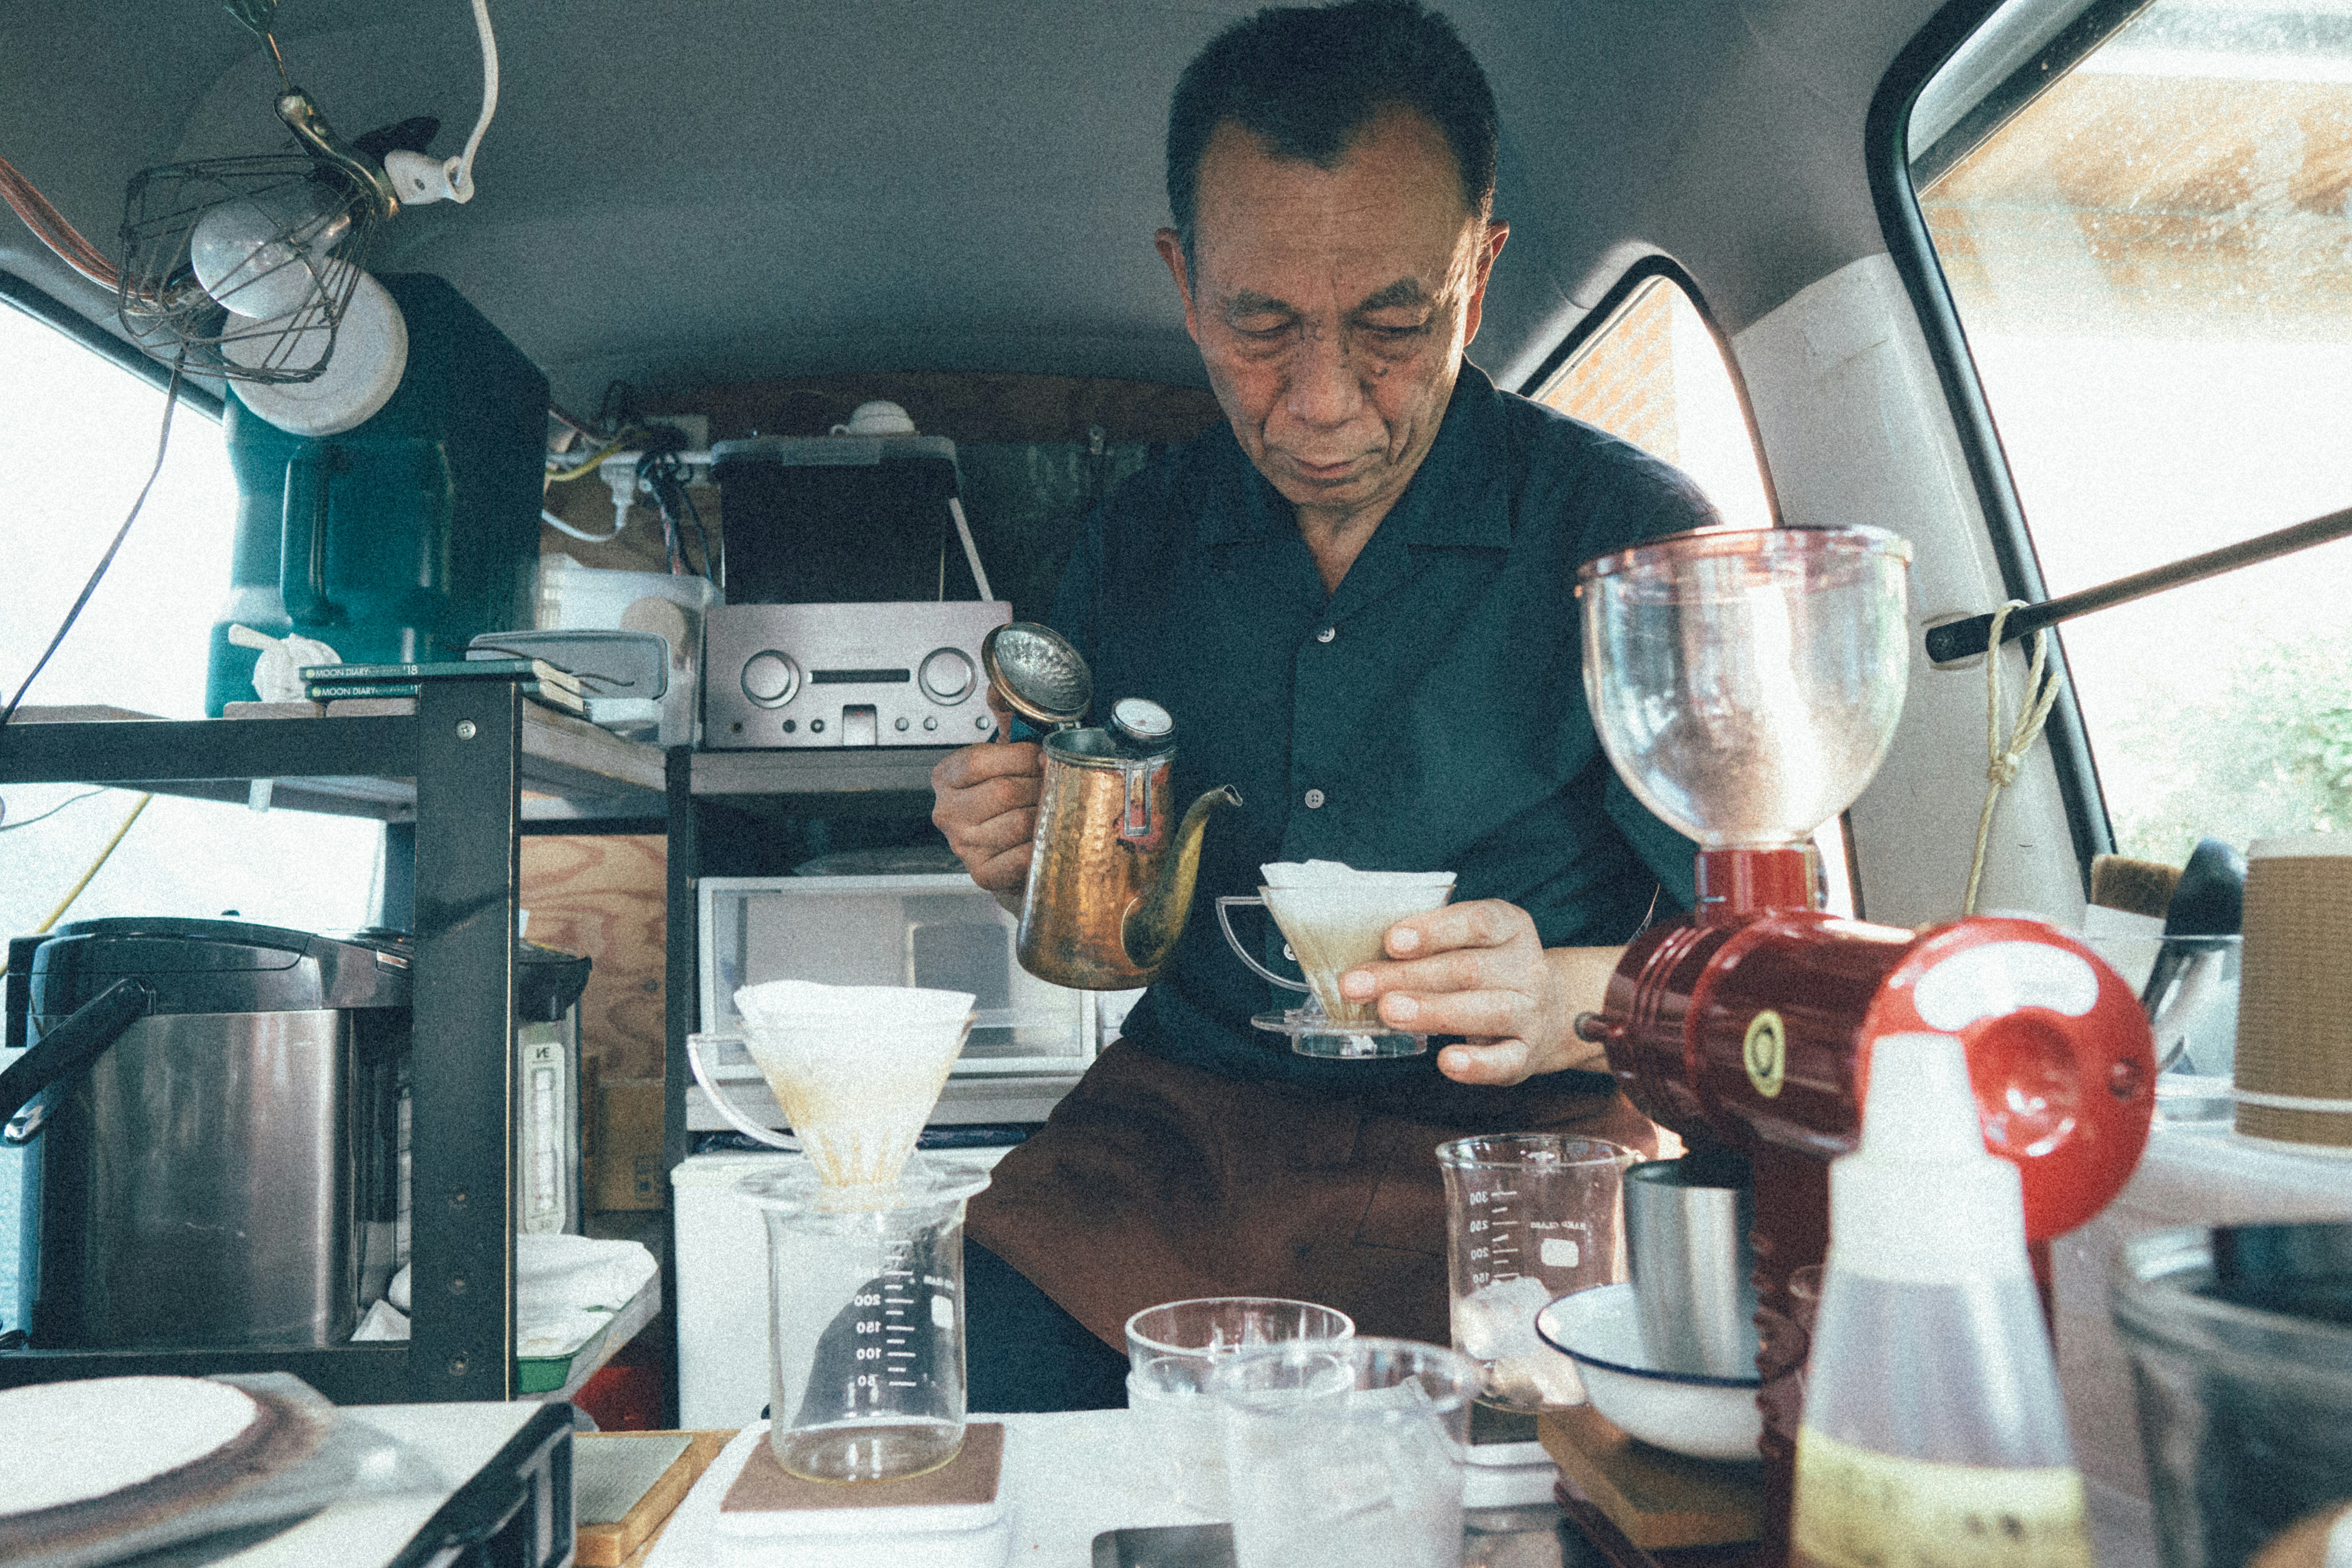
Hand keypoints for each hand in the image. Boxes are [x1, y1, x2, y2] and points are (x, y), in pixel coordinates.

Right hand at [930, 704, 1041, 898]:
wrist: (1013, 856)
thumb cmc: (1012, 802)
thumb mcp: (1006, 756)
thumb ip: (1007, 720)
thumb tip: (1002, 688)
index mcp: (947, 777)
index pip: (980, 760)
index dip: (1021, 757)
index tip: (1043, 758)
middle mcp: (948, 812)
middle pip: (1004, 791)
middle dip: (1040, 787)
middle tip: (1055, 788)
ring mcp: (962, 845)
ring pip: (1019, 823)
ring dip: (1046, 816)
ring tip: (1054, 812)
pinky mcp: (983, 873)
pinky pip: (1020, 857)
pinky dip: (1040, 847)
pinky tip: (1046, 840)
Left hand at [1336, 900, 1619, 1085]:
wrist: (1552, 1012)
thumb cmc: (1488, 971)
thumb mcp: (1468, 944)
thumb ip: (1429, 945)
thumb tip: (1364, 961)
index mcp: (1511, 928)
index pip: (1478, 922)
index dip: (1433, 931)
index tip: (1390, 941)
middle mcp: (1526, 968)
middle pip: (1469, 969)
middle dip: (1409, 976)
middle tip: (1358, 985)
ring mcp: (1531, 1013)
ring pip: (1488, 1011)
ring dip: (1434, 1011)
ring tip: (1389, 1013)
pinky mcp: (1527, 1055)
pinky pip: (1505, 1060)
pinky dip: (1476, 1063)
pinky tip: (1445, 1061)